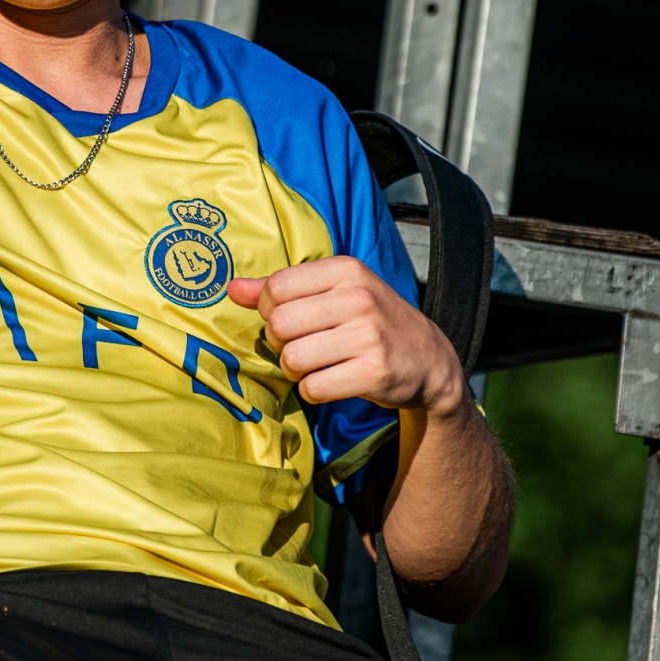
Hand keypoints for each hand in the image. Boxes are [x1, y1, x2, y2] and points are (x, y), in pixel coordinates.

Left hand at [229, 257, 466, 414]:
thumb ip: (281, 289)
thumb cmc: (370, 320)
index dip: (269, 310)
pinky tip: (330, 382)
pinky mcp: (374, 372)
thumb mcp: (333, 292)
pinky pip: (313, 388)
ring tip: (314, 366)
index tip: (288, 318)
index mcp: (346, 270)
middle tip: (300, 346)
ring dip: (294, 370)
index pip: (277, 288)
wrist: (428, 359)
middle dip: (280, 343)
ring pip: (293, 358)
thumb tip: (231, 289)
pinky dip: (312, 390)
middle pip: (280, 325)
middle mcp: (359, 298)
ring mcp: (369, 335)